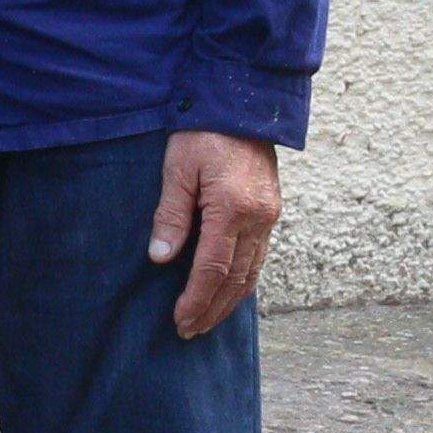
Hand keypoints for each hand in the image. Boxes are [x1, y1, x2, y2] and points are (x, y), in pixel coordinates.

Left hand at [148, 129, 281, 338]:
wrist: (242, 101)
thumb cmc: (203, 131)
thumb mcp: (177, 168)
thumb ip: (170, 215)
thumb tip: (161, 258)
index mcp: (233, 208)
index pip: (213, 269)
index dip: (196, 299)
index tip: (180, 321)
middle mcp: (258, 217)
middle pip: (236, 279)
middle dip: (212, 309)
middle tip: (190, 331)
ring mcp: (269, 215)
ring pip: (252, 272)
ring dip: (229, 301)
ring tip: (207, 320)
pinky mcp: (271, 210)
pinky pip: (259, 256)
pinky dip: (243, 280)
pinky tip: (228, 291)